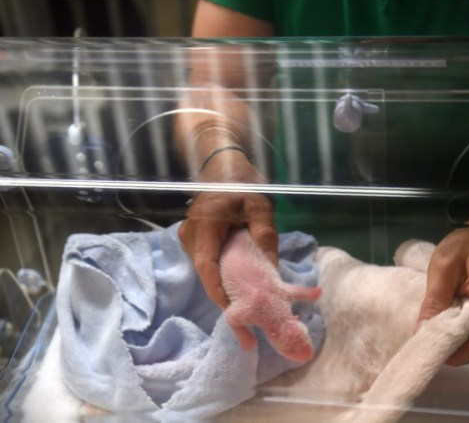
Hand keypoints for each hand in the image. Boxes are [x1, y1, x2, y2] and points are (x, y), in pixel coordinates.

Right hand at [178, 150, 277, 308]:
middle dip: (224, 292)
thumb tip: (272, 268)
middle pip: (205, 271)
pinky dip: (222, 270)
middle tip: (246, 311)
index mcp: (205, 224)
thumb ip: (264, 234)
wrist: (223, 165)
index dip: (217, 290)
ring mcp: (190, 237)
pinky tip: (239, 279)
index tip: (232, 310)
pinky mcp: (195, 238)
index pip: (206, 265)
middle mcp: (191, 234)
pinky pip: (207, 260)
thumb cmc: (242, 183)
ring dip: (224, 282)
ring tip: (246, 299)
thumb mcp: (260, 206)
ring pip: (206, 268)